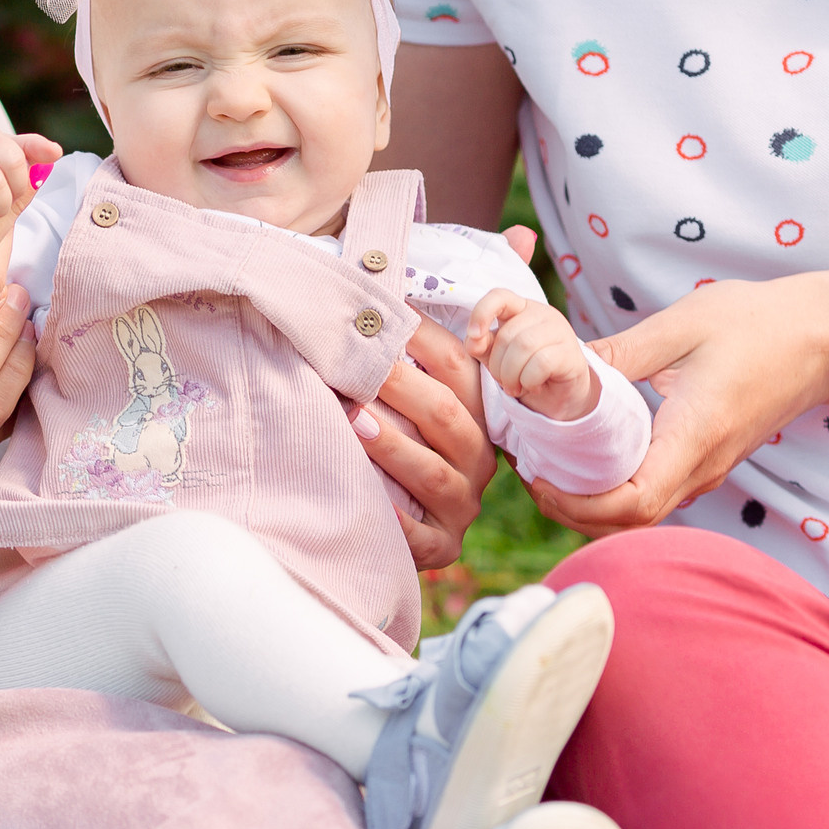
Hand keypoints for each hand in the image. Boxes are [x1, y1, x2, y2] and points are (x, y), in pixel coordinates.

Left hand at [355, 319, 496, 568]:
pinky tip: (369, 501)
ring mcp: (461, 505)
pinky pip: (420, 536)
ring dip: (392, 446)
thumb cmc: (402, 445)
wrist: (408, 527)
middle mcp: (477, 459)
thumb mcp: (415, 404)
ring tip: (352, 420)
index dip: (423, 336)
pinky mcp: (441, 546)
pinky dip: (397, 521)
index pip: (458, 367)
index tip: (383, 311)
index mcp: (475, 416)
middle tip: (356, 364)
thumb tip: (416, 282)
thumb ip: (409, 359)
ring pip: (433, 473)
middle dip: (401, 386)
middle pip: (446, 416)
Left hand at [465, 289, 598, 420]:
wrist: (559, 397)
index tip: (473, 336)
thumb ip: (481, 345)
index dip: (481, 313)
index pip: (499, 296)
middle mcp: (542, 313)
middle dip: (497, 365)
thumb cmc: (525, 372)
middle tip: (503, 382)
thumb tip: (473, 340)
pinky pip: (541, 363)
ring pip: (524, 346)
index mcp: (520, 308)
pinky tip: (532, 386)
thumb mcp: (496, 357)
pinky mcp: (570, 352)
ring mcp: (559, 330)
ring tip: (515, 387)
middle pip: (507, 334)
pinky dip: (529, 381)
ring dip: (511, 375)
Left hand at [528, 276, 828, 535]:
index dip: (577, 503)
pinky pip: (654, 492)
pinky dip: (613, 487)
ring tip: (548, 462)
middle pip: (628, 522)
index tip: (537, 475)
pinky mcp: (706, 461)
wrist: (823, 340)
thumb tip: (558, 367)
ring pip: (640, 513)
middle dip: (570, 509)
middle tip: (528, 468)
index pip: (632, 503)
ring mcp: (706, 469)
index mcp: (693, 437)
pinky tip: (587, 453)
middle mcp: (701, 467)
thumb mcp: (680, 326)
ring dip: (589, 501)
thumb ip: (619, 353)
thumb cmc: (757, 325)